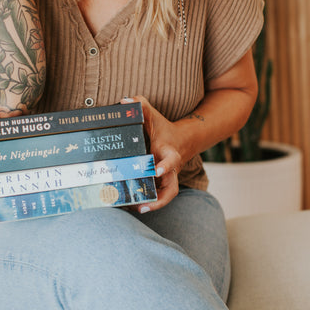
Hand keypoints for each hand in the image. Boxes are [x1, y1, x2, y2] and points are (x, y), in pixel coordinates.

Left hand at [121, 96, 183, 212]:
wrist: (183, 141)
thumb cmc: (164, 129)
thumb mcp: (154, 116)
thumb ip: (142, 106)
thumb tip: (125, 100)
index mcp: (170, 152)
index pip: (171, 160)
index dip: (165, 165)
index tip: (156, 170)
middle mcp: (171, 169)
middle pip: (172, 188)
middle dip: (160, 199)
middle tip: (144, 205)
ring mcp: (167, 178)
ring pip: (165, 196)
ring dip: (152, 205)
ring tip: (135, 209)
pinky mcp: (162, 184)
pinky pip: (157, 196)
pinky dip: (147, 202)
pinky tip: (130, 206)